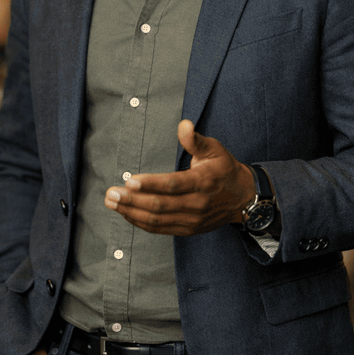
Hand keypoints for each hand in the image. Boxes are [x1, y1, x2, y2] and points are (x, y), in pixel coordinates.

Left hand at [104, 119, 254, 234]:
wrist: (242, 198)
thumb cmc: (224, 170)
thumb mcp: (214, 149)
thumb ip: (195, 139)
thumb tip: (183, 125)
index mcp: (203, 182)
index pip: (172, 184)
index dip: (150, 183)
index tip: (129, 179)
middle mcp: (197, 204)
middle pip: (160, 205)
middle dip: (132, 199)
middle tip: (111, 193)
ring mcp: (192, 220)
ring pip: (156, 219)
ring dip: (131, 212)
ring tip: (112, 202)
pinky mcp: (187, 229)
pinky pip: (160, 228)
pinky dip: (140, 222)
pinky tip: (126, 213)